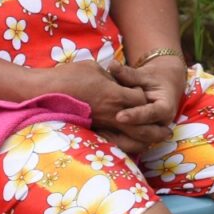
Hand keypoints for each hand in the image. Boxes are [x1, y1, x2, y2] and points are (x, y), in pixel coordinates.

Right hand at [43, 60, 172, 152]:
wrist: (46, 91)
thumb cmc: (68, 75)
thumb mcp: (93, 67)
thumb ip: (110, 76)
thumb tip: (116, 81)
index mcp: (114, 94)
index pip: (140, 99)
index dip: (145, 98)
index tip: (145, 96)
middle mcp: (111, 112)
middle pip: (142, 124)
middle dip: (156, 129)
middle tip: (167, 131)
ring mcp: (102, 123)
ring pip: (131, 137)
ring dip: (146, 141)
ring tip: (155, 142)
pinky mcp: (94, 130)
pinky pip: (115, 142)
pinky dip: (127, 145)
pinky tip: (132, 146)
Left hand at [105, 56, 186, 140]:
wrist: (164, 87)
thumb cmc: (153, 79)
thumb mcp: (143, 75)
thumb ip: (129, 74)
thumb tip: (113, 65)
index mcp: (165, 107)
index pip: (151, 114)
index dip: (135, 116)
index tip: (119, 116)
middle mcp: (161, 123)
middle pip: (146, 133)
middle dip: (126, 132)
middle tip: (105, 128)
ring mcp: (153, 132)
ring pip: (139, 143)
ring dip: (121, 140)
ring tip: (101, 134)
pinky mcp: (143, 136)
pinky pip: (132, 143)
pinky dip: (118, 141)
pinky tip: (101, 136)